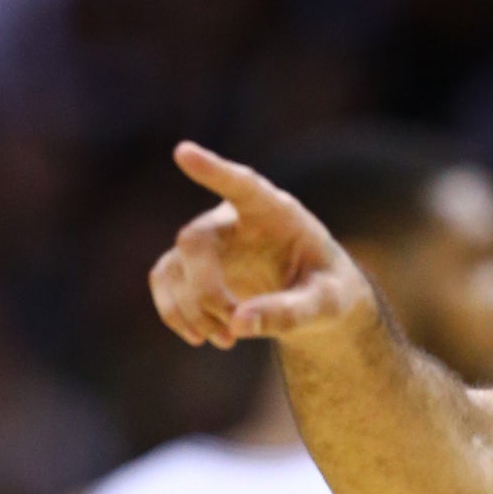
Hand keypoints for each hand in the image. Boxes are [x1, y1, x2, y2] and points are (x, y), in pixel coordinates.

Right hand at [150, 141, 373, 348]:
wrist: (315, 299)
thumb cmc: (328, 291)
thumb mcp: (327, 305)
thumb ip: (291, 312)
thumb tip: (237, 324)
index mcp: (277, 212)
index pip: (242, 184)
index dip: (214, 170)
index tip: (184, 151)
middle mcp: (235, 218)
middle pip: (195, 240)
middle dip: (206, 291)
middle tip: (232, 332)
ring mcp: (210, 240)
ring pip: (174, 266)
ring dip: (190, 310)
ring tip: (225, 341)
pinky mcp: (192, 264)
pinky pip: (164, 281)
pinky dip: (175, 313)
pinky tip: (201, 336)